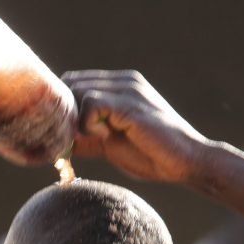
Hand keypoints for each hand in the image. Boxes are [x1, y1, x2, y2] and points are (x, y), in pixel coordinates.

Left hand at [63, 70, 207, 182]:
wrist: (186, 163)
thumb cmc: (151, 155)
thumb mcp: (109, 145)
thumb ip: (85, 138)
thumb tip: (56, 145)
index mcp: (119, 86)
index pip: (73, 82)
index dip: (65, 109)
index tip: (71, 136)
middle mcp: (123, 81)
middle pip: (70, 83)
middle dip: (66, 114)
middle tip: (79, 140)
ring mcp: (127, 89)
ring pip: (77, 90)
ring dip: (77, 120)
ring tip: (97, 138)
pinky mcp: (130, 103)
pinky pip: (91, 102)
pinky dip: (87, 123)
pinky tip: (105, 137)